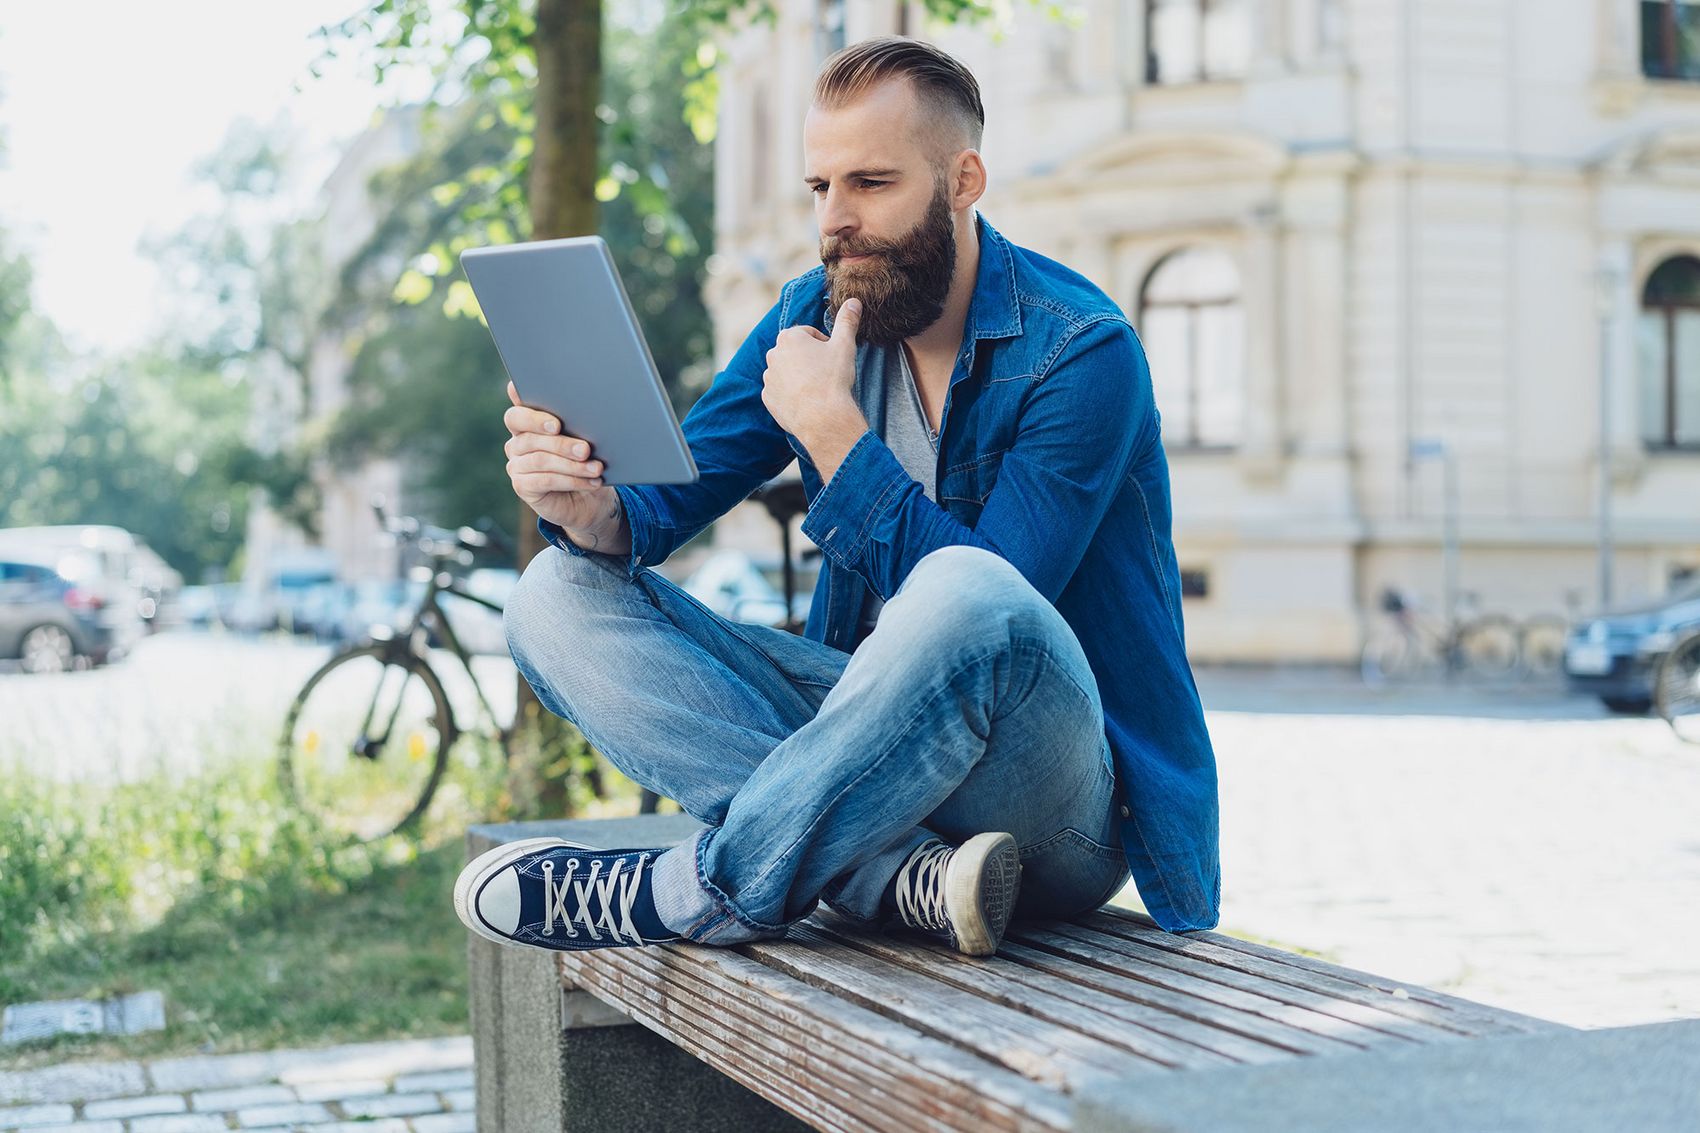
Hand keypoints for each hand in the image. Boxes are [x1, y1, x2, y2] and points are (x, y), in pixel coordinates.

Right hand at [502, 380, 610, 530]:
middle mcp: (517, 442)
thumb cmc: (585, 460)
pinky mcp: (522, 486)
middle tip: (586, 449)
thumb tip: (590, 417)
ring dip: (572, 465)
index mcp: (527, 422)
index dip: (533, 417)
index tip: (555, 424)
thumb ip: (577, 425)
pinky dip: (571, 481)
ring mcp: (516, 465)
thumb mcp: (584, 440)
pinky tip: (591, 482)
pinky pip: (545, 481)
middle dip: (562, 444)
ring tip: (596, 468)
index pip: (517, 414)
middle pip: (531, 438)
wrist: (588, 497)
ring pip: (541, 460)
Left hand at [760, 297, 863, 445]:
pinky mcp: (768, 398)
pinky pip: (780, 392)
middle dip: (810, 360)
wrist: (822, 418)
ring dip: (799, 377)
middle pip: (796, 352)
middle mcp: (773, 354)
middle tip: (827, 374)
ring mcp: (768, 377)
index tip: (833, 359)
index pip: (809, 334)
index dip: (825, 345)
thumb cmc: (833, 379)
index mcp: (789, 337)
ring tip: (818, 389)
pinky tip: (807, 402)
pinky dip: (791, 394)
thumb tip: (854, 300)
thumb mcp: (844, 345)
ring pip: (787, 372)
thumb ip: (847, 321)